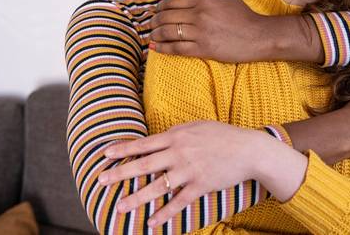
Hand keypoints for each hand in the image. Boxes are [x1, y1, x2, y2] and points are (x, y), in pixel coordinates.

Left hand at [99, 120, 263, 227]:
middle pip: (144, 164)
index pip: (143, 143)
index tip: (104, 154)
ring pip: (157, 187)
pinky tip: (151, 222)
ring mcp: (189, 170)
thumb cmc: (221, 135)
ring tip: (120, 207)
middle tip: (100, 180)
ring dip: (136, 198)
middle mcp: (179, 153)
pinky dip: (164, 214)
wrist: (248, 149)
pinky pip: (178, 202)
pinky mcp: (200, 186)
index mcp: (176, 136)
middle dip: (120, 173)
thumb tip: (158, 138)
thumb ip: (175, 133)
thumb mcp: (195, 127)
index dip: (123, 149)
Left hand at [150, 0, 314, 61]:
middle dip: (154, 21)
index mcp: (203, 0)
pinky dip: (163, 48)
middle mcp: (199, 14)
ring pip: (169, 32)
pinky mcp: (203, 49)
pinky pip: (177, 48)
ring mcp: (200, 32)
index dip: (160, 7)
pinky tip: (156, 48)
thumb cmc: (244, 15)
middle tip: (150, 24)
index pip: (172, 1)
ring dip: (155, 34)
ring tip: (151, 36)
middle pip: (167, 16)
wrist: (260, 36)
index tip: (156, 11)